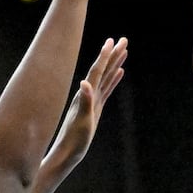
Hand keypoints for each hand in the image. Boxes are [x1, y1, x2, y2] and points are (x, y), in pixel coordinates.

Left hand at [51, 37, 127, 164]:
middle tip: (124, 40)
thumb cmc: (74, 140)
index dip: (105, 56)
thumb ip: (84, 103)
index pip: (97, 71)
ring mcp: (93, 100)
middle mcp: (89, 94)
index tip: (112, 41)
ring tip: (124, 51)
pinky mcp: (96, 107)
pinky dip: (114, 79)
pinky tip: (119, 72)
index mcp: (86, 96)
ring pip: (106, 77)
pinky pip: (107, 88)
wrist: (67, 152)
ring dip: (114, 64)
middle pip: (103, 70)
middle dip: (113, 55)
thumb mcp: (81, 121)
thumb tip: (84, 83)